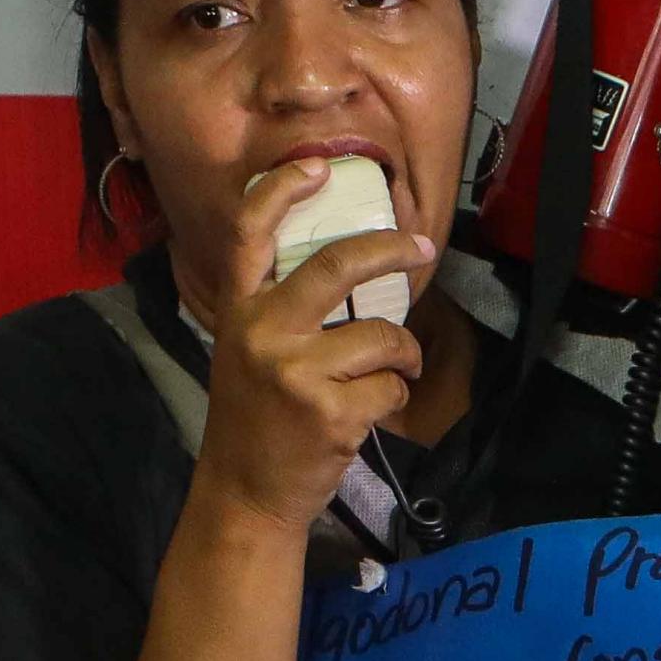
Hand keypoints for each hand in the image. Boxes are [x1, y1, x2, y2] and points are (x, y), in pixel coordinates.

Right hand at [189, 154, 439, 531]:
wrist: (245, 493)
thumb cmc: (255, 418)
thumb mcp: (247, 351)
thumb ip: (281, 310)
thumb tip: (352, 264)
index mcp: (238, 311)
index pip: (250, 233)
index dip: (284, 191)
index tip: (321, 167)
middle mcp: (262, 332)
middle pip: (338, 264)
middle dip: (391, 250)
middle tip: (421, 248)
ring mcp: (296, 372)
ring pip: (381, 334)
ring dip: (403, 354)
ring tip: (393, 371)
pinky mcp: (330, 412)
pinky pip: (390, 385)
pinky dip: (394, 397)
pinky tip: (372, 411)